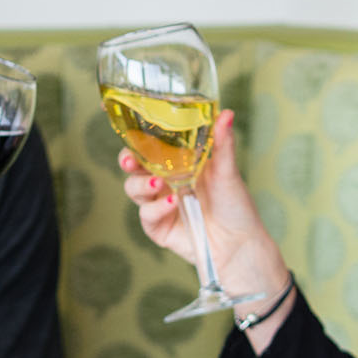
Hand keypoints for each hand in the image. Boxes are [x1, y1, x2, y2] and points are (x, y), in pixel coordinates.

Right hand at [120, 110, 287, 298]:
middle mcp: (163, 181)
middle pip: (132, 165)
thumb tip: (226, 113)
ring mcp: (158, 204)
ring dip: (142, 184)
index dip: (131, 133)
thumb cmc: (235, 205)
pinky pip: (146, 215)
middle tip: (131, 159)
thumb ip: (222, 143)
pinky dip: (156, 208)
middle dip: (127, 159)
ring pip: (134, 189)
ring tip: (159, 183)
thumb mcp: (228, 170)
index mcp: (175, 162)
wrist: (240, 244)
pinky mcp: (158, 228)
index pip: (147, 143)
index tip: (117, 117)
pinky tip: (172, 204)